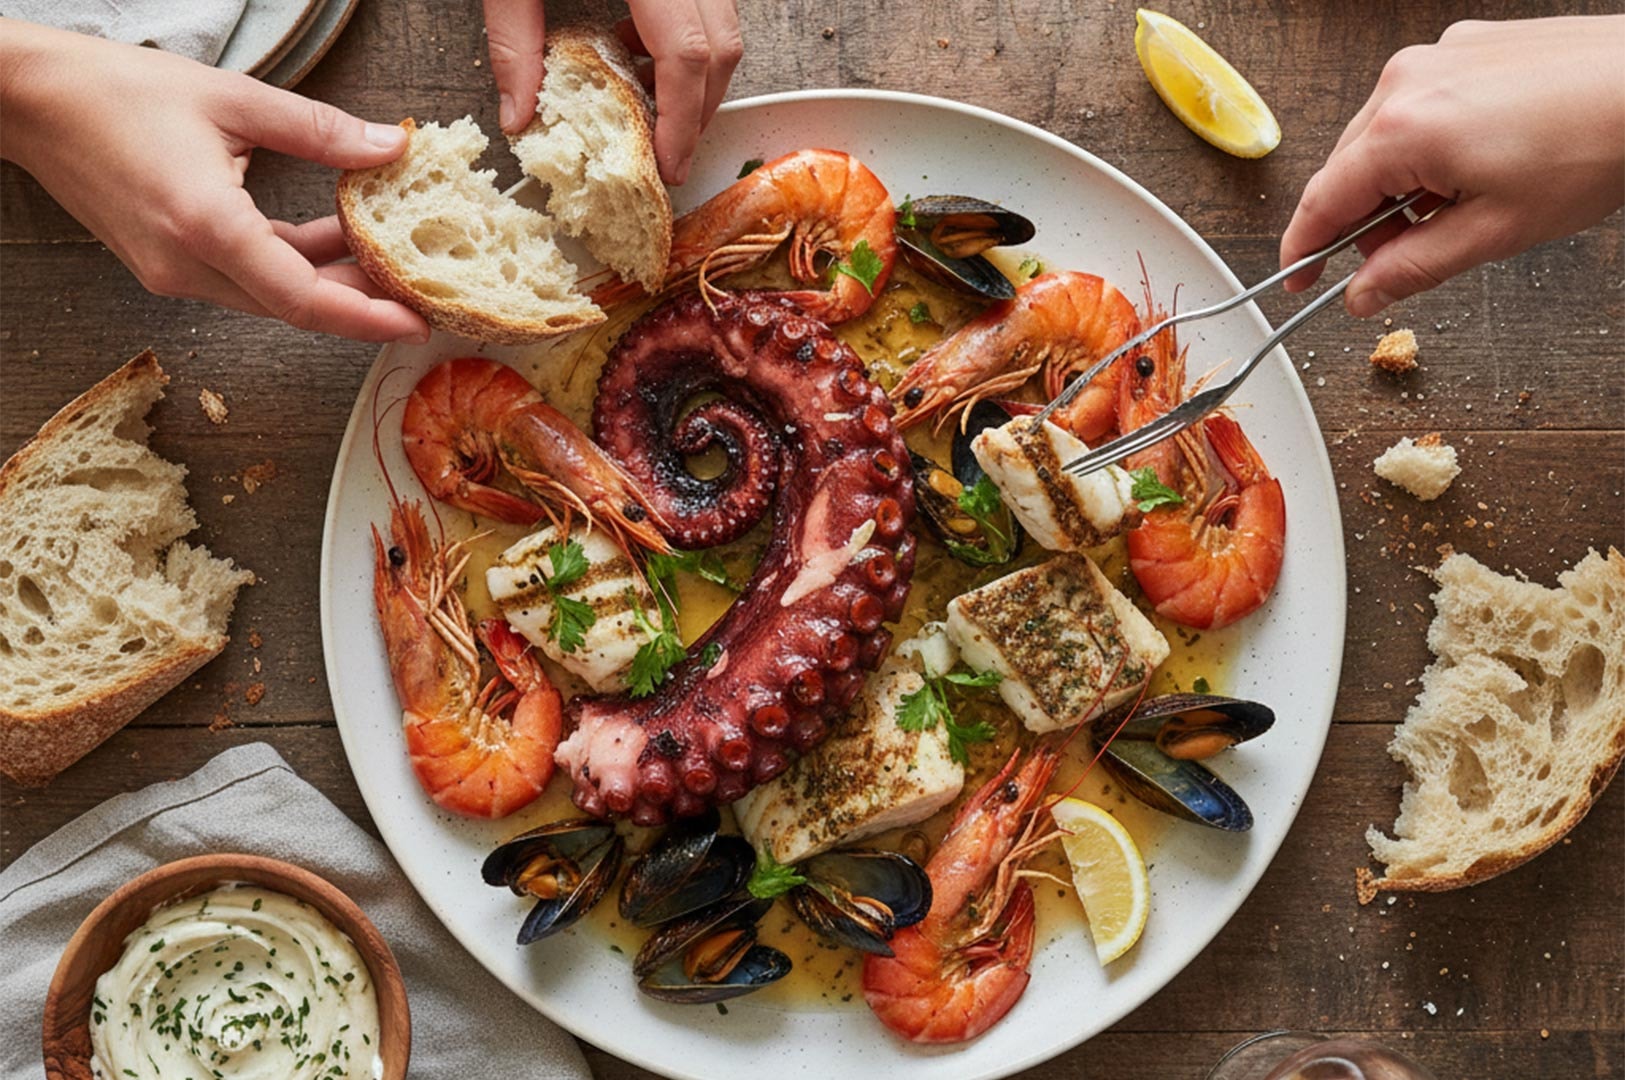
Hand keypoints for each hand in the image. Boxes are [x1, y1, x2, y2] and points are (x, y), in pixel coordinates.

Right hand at [0, 19, 429, 341]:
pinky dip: (291, 264)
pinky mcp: (167, 265)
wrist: (30, 102)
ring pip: (271, 296)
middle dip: (361, 302)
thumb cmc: (117, 93)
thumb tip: (391, 145)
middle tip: (420, 290)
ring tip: (387, 256)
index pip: (303, 299)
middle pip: (294, 306)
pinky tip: (331, 236)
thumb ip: (321, 131)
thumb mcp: (234, 100)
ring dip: (329, 281)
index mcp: (206, 227)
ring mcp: (173, 272)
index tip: (415, 323)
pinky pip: (245, 278)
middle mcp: (187, 266)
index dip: (365, 318)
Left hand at [483, 0, 741, 183]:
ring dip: (695, 79)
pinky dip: (685, 44)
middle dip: (698, 112)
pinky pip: (707, 9)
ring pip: (724, 30)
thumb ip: (514, 41)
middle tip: (668, 157)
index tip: (668, 166)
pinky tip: (641, 55)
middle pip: (721, 48)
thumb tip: (518, 117)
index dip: (681, 119)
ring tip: (649, 110)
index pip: (686, 54)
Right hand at [1279, 16, 1624, 316]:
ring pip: (1383, 137)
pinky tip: (1478, 166)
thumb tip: (1364, 294)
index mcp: (1402, 131)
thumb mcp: (1494, 233)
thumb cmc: (1595, 146)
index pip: (1323, 202)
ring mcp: (1437, 56)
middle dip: (1367, 222)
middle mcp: (1406, 83)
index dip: (1305, 250)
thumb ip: (1413, 268)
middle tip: (1404, 258)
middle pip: (1349, 169)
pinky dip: (1429, 145)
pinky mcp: (1467, 46)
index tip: (1298, 281)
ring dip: (1401, 183)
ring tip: (1460, 207)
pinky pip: (1419, 105)